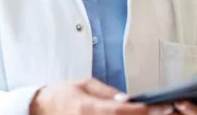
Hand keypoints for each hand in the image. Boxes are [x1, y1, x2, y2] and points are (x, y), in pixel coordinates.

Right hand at [30, 78, 161, 114]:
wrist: (40, 108)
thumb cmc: (61, 96)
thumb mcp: (85, 85)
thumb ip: (107, 93)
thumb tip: (128, 100)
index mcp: (87, 107)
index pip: (121, 112)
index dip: (142, 110)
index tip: (155, 108)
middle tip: (156, 112)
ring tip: (143, 114)